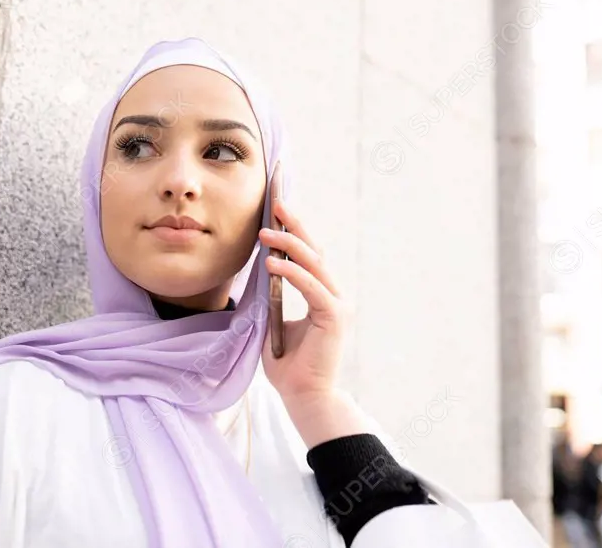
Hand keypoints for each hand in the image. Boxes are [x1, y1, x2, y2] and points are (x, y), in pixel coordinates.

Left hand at [259, 196, 347, 403]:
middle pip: (315, 251)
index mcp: (323, 296)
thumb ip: (274, 297)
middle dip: (294, 225)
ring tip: (264, 233)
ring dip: (288, 245)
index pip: (309, 256)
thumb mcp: (275, 322)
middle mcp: (335, 296)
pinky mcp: (334, 317)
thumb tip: (263, 269)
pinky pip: (310, 287)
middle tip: (276, 203)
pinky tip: (271, 264)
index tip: (277, 209)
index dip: (295, 231)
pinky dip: (291, 273)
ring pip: (314, 264)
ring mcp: (338, 305)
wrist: (304, 396)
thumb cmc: (288, 365)